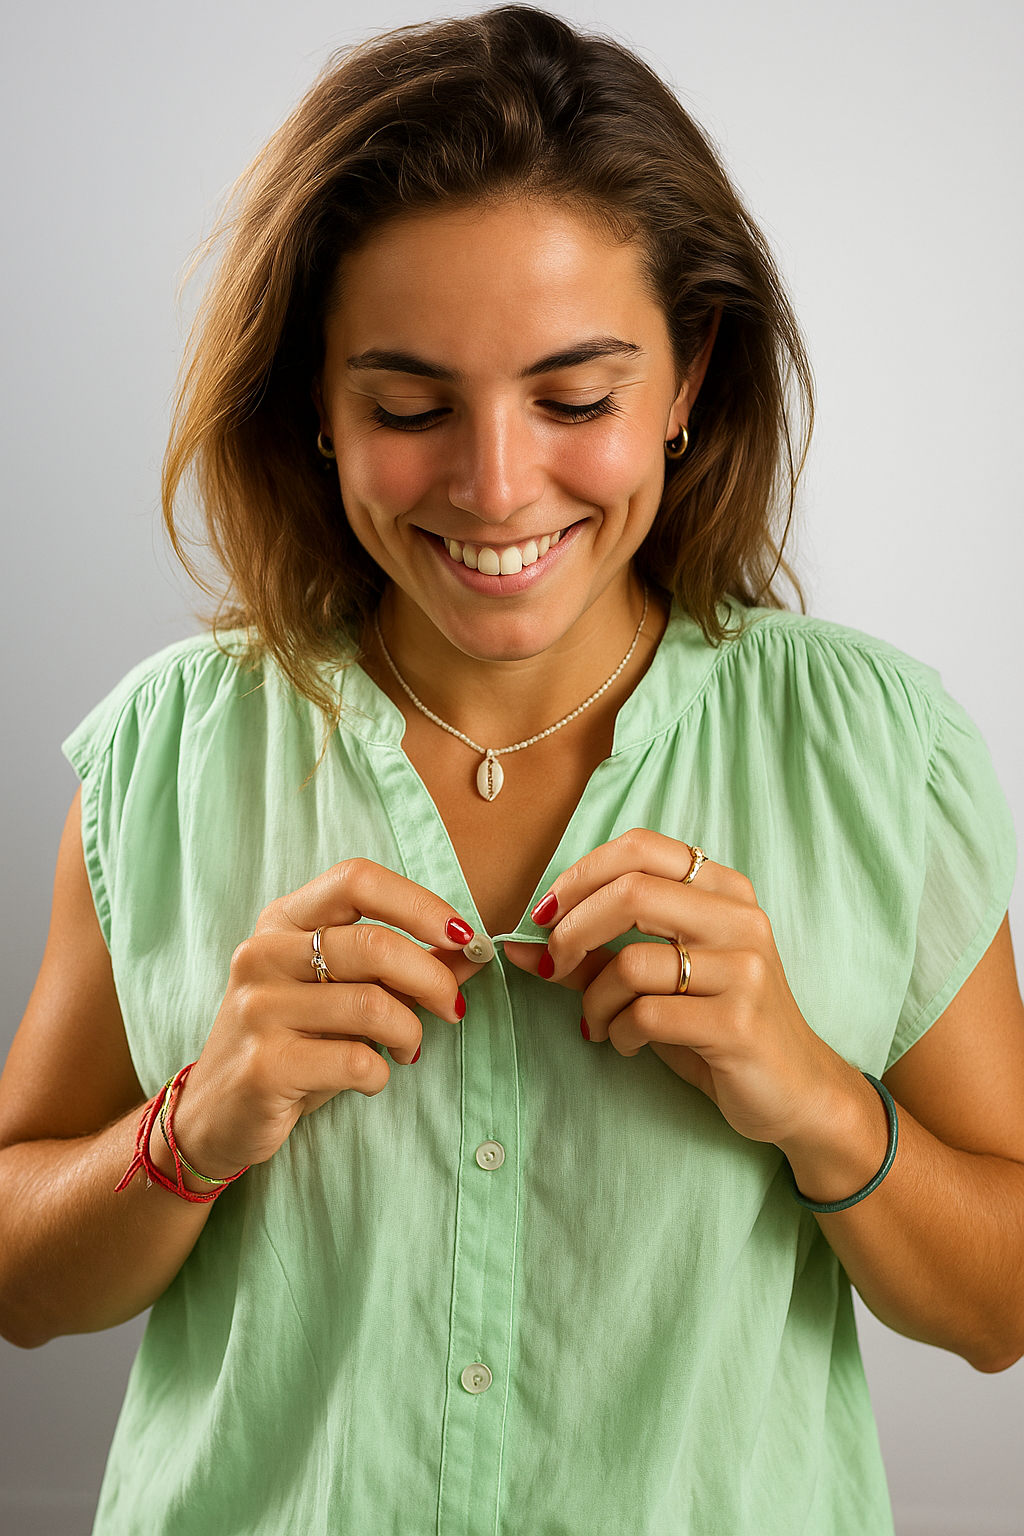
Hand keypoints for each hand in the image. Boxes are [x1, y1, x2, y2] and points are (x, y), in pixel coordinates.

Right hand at [161, 860, 482, 1179]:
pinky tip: (371, 1077)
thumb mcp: (340, 992)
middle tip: (451, 1008)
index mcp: (283, 920)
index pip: (358, 879)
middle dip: (433, 979)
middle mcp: (263, 954)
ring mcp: (258, 1009)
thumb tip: (470, 951)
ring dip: (410, 1032)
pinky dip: (382, 1073)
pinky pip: (356, 1060)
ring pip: (372, 1006)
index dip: (419, 903)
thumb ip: (402, 967)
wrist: (216, 1113)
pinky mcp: (265, 1066)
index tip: (460, 936)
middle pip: (374, 945)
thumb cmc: (293, 1041)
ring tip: (408, 1048)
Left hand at [504, 830, 877, 1163]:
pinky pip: (647, 1015)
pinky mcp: (739, 1022)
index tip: (545, 914)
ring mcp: (744, 968)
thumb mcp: (658, 981)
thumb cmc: (717, 1025)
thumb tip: (518, 946)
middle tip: (554, 964)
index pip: (639, 847)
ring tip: (597, 1022)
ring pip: (631, 962)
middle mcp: (739, 918)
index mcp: (723, 890)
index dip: (580, 874)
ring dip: (593, 999)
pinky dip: (619, 1032)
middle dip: (572, 930)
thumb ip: (593, 957)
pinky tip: (626, 1044)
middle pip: (630, 892)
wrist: (796, 1090)